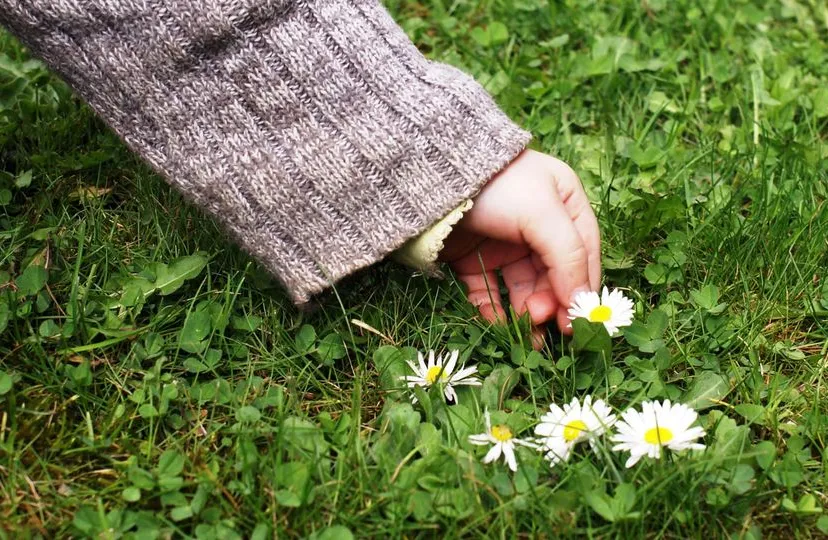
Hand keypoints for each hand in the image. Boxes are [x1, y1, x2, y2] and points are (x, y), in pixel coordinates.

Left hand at [439, 150, 600, 346]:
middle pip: (553, 276)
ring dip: (527, 314)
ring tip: (527, 337)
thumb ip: (568, 256)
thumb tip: (582, 302)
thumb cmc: (497, 186)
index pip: (584, 254)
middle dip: (551, 302)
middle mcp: (538, 226)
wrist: (431, 177)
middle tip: (542, 321)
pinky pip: (489, 291)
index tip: (577, 322)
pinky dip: (495, 311)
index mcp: (565, 204)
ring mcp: (505, 243)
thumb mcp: (542, 214)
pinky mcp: (474, 259)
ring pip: (523, 289)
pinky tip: (498, 326)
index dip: (582, 289)